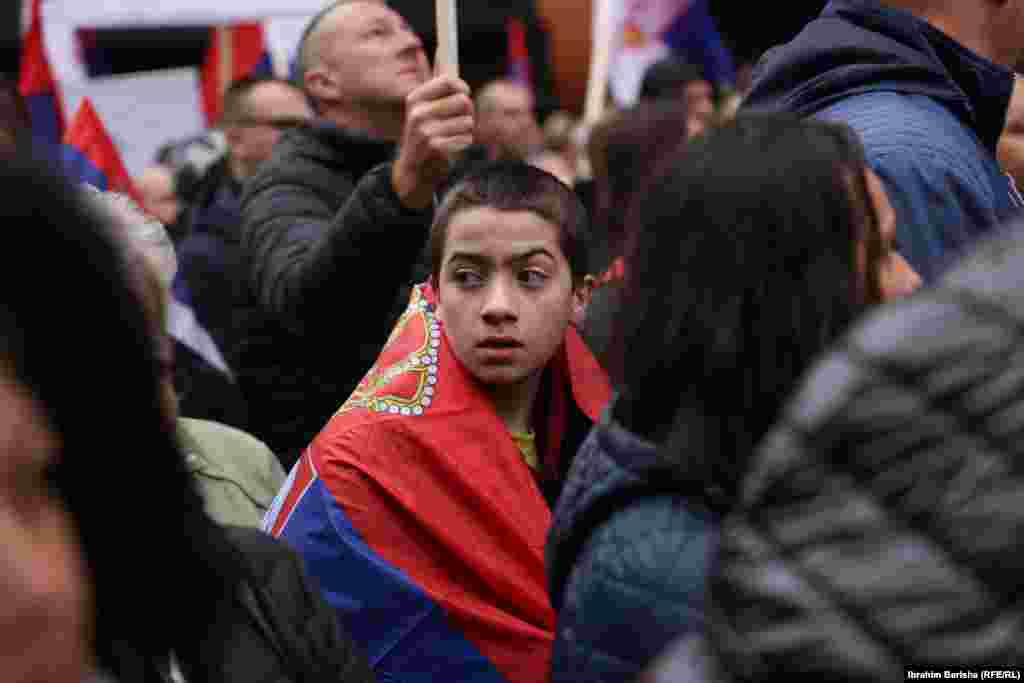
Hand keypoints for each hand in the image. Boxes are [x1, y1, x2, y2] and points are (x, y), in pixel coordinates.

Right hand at [392, 75, 474, 209]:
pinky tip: (452, 146)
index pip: (448, 80)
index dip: (462, 86)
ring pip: (468, 121)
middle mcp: (417, 112)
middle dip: (467, 111)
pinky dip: (464, 143)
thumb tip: (442, 48)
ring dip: (467, 129)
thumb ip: (435, 80)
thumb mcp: (423, 105)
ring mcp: (425, 131)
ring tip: (454, 135)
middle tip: (460, 119)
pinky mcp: (436, 148)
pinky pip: (466, 138)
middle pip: (463, 101)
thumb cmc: (423, 131)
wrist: (413, 168)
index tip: (464, 92)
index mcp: (415, 98)